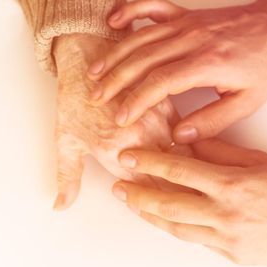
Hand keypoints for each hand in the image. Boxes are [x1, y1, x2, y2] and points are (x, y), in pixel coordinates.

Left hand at [51, 33, 189, 210]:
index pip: (147, 191)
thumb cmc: (74, 97)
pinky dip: (192, 147)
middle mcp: (141, 139)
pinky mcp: (166, 104)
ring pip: (183, 156)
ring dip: (193, 173)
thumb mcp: (65, 140)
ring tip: (206, 191)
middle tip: (197, 208)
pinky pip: (186, 131)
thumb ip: (67, 178)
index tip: (174, 215)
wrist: (86, 51)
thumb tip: (61, 207)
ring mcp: (156, 120)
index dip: (162, 206)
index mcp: (116, 153)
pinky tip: (203, 159)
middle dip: (184, 194)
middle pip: (171, 177)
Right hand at [87, 0, 266, 142]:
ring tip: (94, 73)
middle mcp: (191, 39)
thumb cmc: (264, 64)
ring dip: (114, 55)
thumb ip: (212, 121)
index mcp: (206, 63)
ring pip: (140, 37)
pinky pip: (152, 6)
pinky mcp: (184, 14)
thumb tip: (178, 136)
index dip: (137, 101)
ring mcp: (186, 23)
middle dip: (115, 81)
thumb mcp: (247, 102)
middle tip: (96, 98)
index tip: (121, 118)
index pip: (160, 83)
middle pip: (142, 59)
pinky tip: (113, 21)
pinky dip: (130, 11)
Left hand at [111, 139, 266, 266]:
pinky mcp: (229, 254)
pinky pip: (194, 239)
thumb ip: (219, 152)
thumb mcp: (257, 160)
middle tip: (118, 186)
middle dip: (138, 194)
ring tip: (131, 203)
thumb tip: (186, 143)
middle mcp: (223, 213)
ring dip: (149, 214)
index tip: (127, 156)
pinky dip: (175, 227)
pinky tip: (162, 219)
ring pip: (176, 226)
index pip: (178, 170)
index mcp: (230, 183)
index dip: (148, 163)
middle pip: (168, 203)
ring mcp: (225, 237)